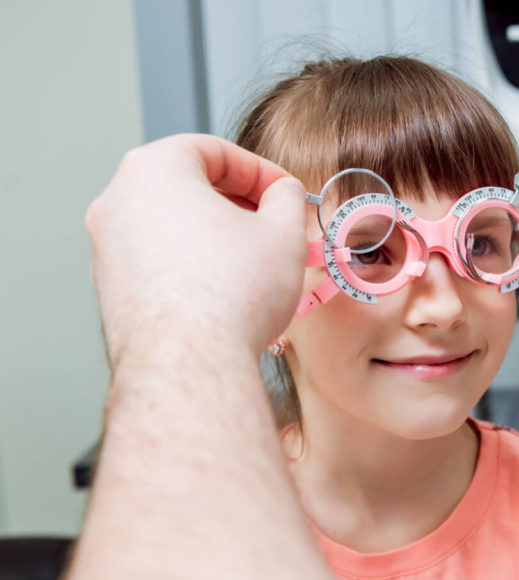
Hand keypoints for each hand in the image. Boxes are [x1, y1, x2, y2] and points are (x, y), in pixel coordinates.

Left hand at [86, 134, 307, 364]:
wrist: (191, 365)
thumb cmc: (231, 295)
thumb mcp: (283, 232)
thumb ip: (287, 198)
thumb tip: (285, 194)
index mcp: (154, 170)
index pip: (213, 150)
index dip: (261, 170)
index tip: (286, 192)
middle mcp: (118, 202)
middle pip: (188, 186)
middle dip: (239, 204)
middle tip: (275, 226)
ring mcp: (107, 248)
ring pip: (173, 225)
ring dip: (217, 236)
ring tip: (258, 263)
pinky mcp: (111, 289)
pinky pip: (160, 261)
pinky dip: (193, 265)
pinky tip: (229, 292)